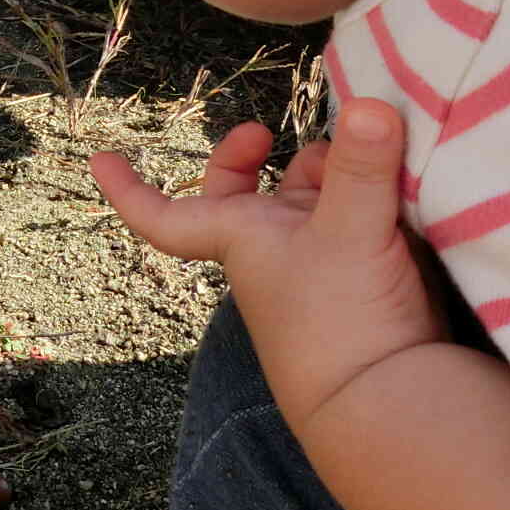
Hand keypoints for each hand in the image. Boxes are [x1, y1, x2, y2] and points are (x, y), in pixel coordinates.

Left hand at [90, 98, 445, 430]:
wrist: (390, 406)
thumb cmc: (344, 320)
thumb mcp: (351, 232)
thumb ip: (360, 167)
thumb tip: (368, 104)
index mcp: (240, 238)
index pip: (165, 215)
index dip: (130, 189)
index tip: (99, 159)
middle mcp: (270, 252)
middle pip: (245, 198)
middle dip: (250, 159)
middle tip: (266, 134)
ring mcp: (319, 268)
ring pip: (312, 201)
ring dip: (336, 169)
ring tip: (374, 145)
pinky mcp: (368, 280)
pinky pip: (360, 222)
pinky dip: (377, 195)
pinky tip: (410, 176)